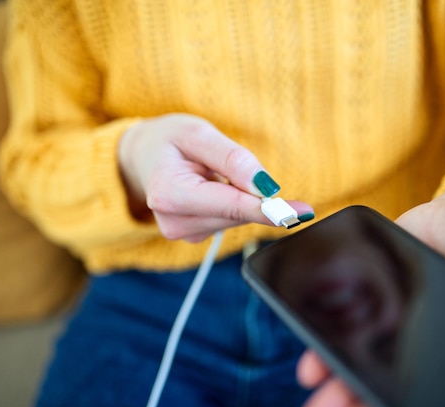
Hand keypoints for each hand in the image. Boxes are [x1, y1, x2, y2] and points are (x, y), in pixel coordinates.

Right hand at [118, 114, 312, 241]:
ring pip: (238, 217)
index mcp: (170, 195)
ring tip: (212, 173)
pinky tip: (213, 187)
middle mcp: (175, 223)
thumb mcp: (197, 133)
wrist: (144, 156)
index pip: (232, 205)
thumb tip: (266, 187)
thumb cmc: (167, 140)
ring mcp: (185, 233)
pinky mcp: (195, 235)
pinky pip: (231, 219)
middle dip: (251, 191)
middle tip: (239, 166)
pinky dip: (233, 201)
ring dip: (240, 194)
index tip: (300, 213)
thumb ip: (232, 158)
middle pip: (238, 212)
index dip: (269, 209)